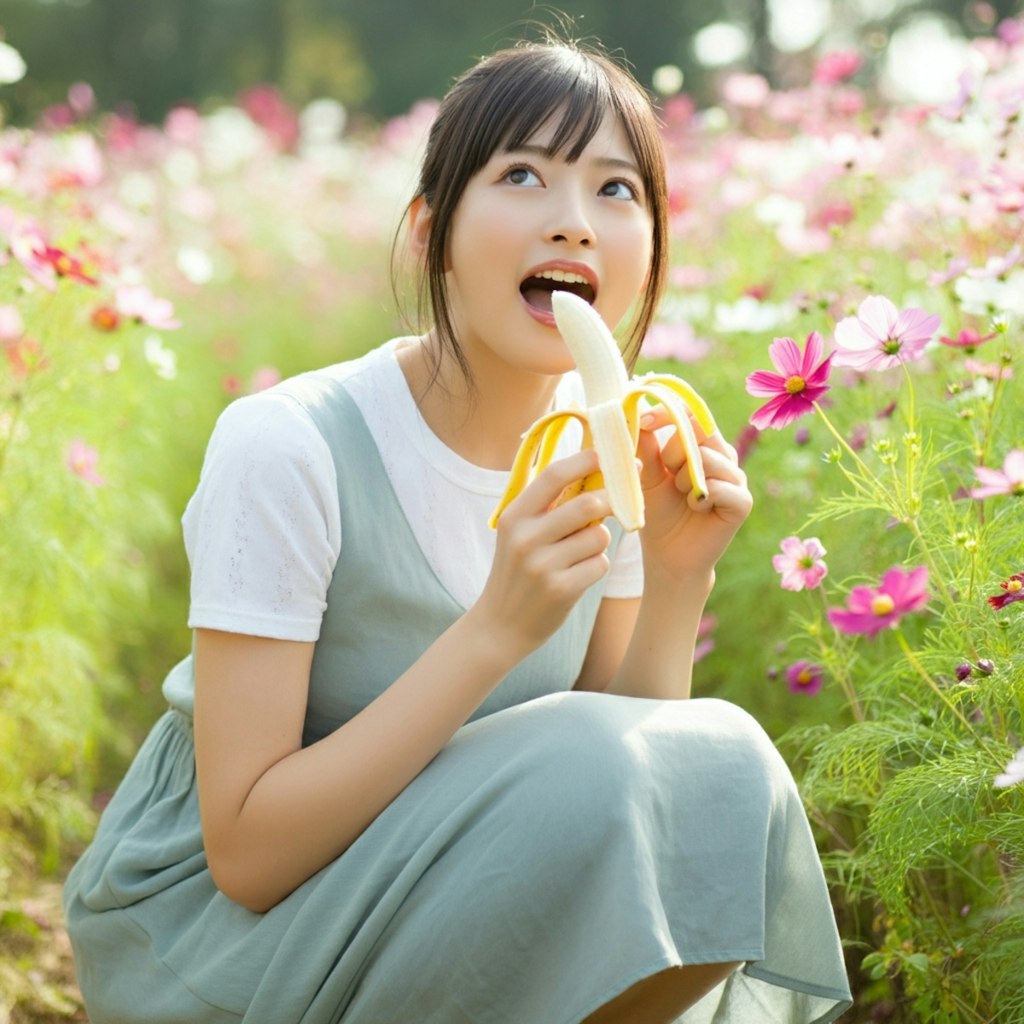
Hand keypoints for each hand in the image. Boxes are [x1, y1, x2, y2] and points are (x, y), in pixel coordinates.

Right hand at [474, 448, 611, 657]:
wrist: (500, 625)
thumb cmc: (518, 571)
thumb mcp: (519, 533)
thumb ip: (548, 506)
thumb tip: (591, 469)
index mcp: (514, 516)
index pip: (553, 475)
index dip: (584, 460)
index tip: (607, 455)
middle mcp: (525, 538)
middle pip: (586, 504)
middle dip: (609, 502)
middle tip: (617, 504)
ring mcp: (541, 565)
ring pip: (598, 536)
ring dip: (599, 542)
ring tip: (581, 553)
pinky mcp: (560, 590)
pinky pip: (600, 564)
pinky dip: (597, 566)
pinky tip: (578, 575)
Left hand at [636, 408, 752, 581]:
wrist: (667, 555)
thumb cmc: (657, 512)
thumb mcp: (645, 475)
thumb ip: (644, 446)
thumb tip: (637, 412)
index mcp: (701, 445)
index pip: (691, 411)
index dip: (668, 411)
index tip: (645, 421)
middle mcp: (723, 456)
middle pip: (701, 429)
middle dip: (673, 450)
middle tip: (667, 475)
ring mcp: (735, 478)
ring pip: (709, 457)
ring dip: (684, 478)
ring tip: (681, 496)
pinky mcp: (742, 502)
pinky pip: (720, 486)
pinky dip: (700, 497)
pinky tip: (696, 509)